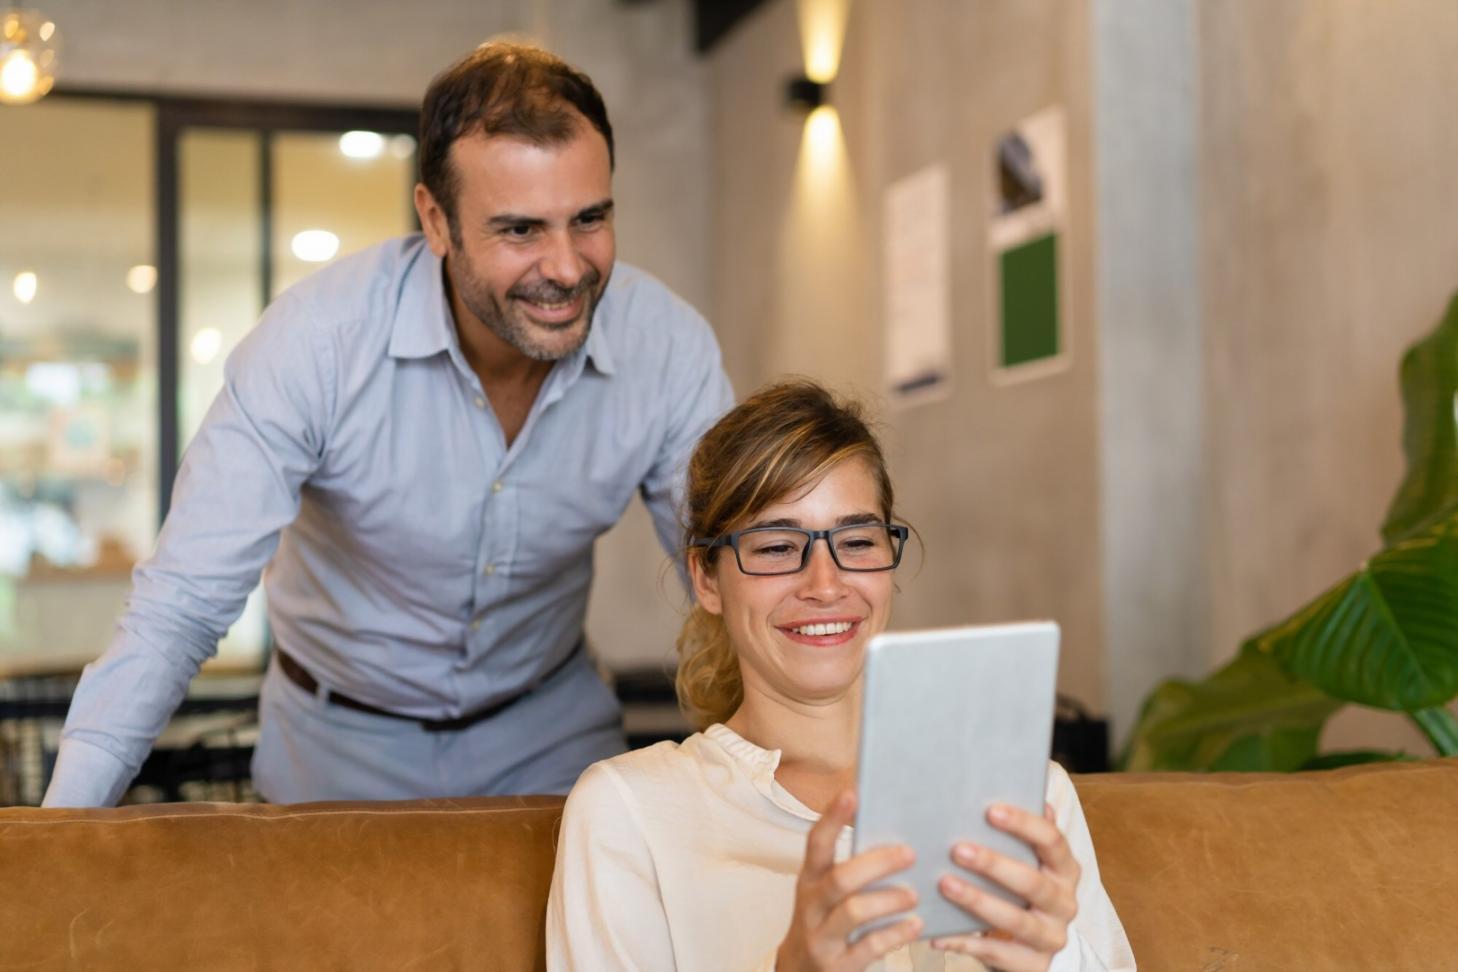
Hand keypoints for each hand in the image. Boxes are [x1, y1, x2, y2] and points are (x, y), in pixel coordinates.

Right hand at [776, 789, 923, 971]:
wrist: (800, 971)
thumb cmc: (825, 919)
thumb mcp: (826, 891)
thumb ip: (851, 867)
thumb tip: (897, 833)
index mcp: (809, 879)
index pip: (816, 843)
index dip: (832, 818)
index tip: (852, 793)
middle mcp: (811, 905)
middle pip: (841, 879)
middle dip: (877, 864)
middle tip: (909, 854)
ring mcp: (822, 937)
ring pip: (854, 912)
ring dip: (890, 900)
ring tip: (914, 895)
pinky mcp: (837, 965)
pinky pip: (869, 947)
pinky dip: (896, 934)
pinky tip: (915, 925)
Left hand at [930, 803, 1079, 971]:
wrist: (1031, 946)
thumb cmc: (1020, 889)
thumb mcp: (1027, 860)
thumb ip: (1021, 833)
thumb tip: (1014, 784)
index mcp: (1064, 869)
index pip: (1052, 841)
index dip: (1024, 825)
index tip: (991, 810)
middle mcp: (1064, 903)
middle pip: (1032, 882)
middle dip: (993, 864)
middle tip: (957, 849)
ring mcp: (1051, 936)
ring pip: (1016, 920)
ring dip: (978, 901)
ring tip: (945, 885)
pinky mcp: (1033, 965)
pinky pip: (998, 953)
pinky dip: (966, 942)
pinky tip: (938, 933)